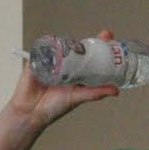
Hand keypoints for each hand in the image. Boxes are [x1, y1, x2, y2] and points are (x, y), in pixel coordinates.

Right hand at [7, 29, 122, 124]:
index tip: (108, 38)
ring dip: (71, 43)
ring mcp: (52, 60)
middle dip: (91, 41)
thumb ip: (96, 92)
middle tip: (103, 37)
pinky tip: (56, 48)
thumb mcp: (79, 97)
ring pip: (62, 46)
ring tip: (80, 46)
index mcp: (77, 72)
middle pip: (78, 48)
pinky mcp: (37, 59)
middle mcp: (66, 65)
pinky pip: (44, 48)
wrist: (32, 112)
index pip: (90, 56)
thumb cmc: (54, 107)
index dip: (99, 46)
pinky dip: (49, 47)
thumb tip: (115, 90)